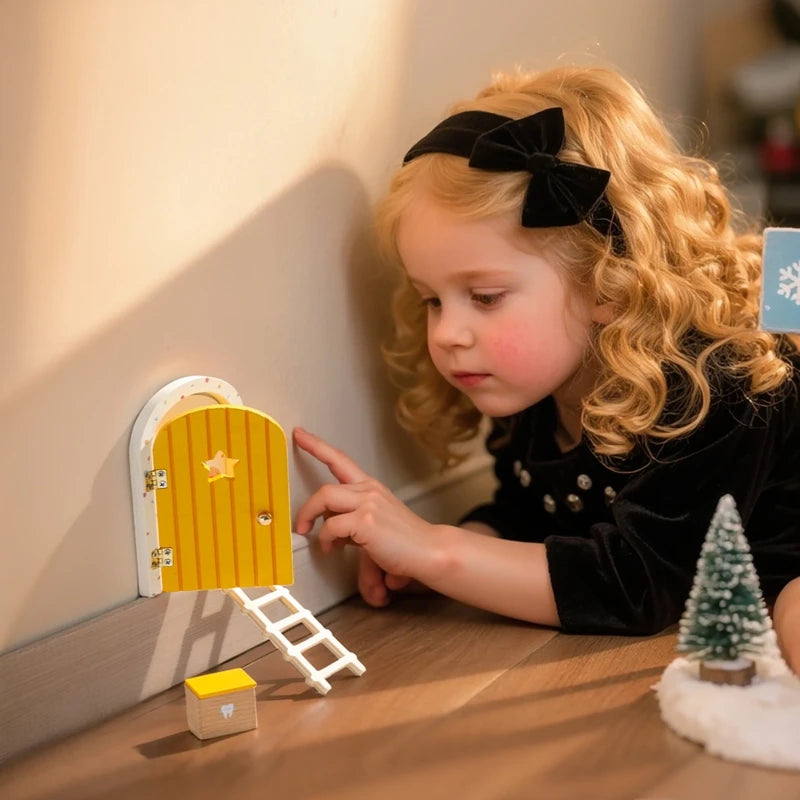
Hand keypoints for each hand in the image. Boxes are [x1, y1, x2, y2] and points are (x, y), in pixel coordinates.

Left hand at [293, 427, 442, 605]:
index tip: (300, 435)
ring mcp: (368, 503)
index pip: (340, 460)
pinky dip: (326, 539)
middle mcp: (369, 490)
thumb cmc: (407, 543)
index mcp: (371, 488)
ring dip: (310, 518)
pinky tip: (332, 548)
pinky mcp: (365, 521)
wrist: (431, 551)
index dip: (316, 446)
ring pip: (324, 499)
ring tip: (310, 535)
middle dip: (306, 507)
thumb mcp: (375, 526)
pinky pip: (331, 526)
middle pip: (325, 488)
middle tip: (301, 524)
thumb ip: (351, 524)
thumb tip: (331, 531)